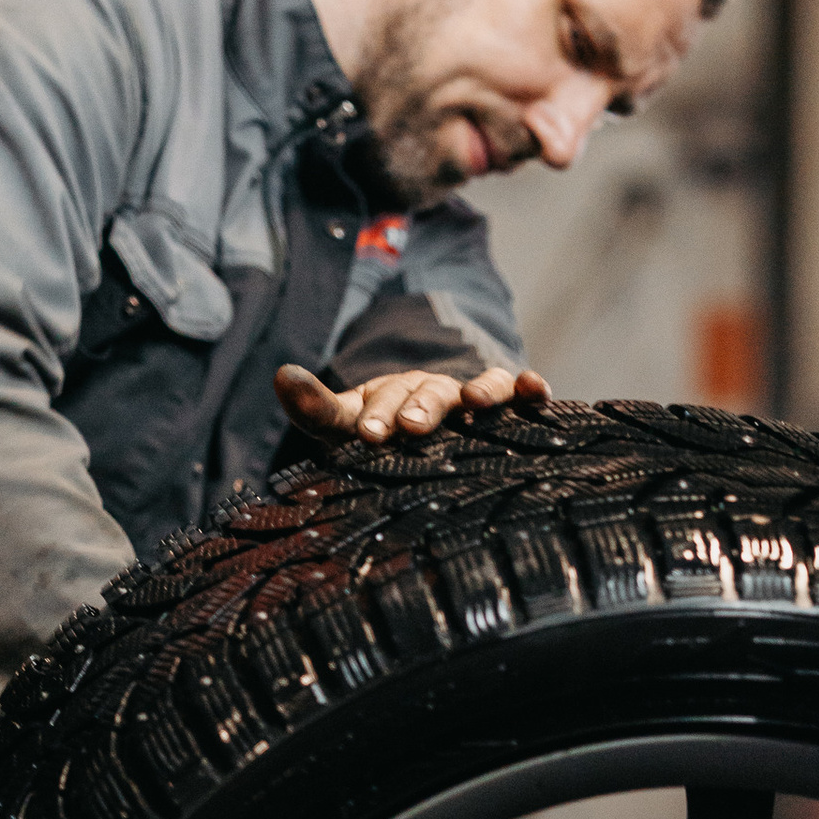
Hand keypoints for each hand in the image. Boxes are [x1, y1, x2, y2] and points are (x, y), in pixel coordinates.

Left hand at [275, 358, 548, 444]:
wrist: (425, 444)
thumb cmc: (382, 438)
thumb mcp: (346, 428)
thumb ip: (316, 409)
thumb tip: (282, 375)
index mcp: (391, 397)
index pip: (381, 400)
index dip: (377, 413)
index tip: (371, 434)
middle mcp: (433, 392)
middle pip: (428, 391)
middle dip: (419, 406)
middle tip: (410, 427)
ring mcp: (471, 399)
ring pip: (480, 385)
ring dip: (480, 390)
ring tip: (474, 402)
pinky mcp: (507, 410)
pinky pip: (519, 394)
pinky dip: (528, 387)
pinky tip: (537, 390)